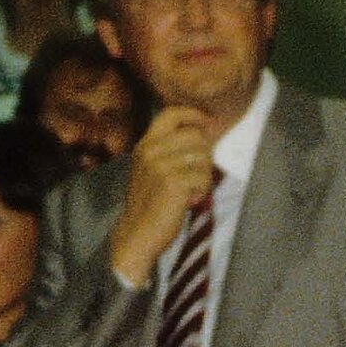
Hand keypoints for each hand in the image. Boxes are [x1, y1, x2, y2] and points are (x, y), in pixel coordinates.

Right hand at [108, 106, 223, 284]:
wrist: (137, 233)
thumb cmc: (149, 203)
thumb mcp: (151, 168)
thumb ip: (169, 149)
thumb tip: (204, 132)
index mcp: (145, 145)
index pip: (171, 113)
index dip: (194, 114)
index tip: (208, 122)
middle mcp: (150, 151)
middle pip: (195, 136)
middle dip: (204, 156)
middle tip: (196, 175)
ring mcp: (161, 166)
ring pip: (203, 158)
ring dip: (203, 177)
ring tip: (190, 191)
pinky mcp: (173, 183)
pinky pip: (204, 179)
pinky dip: (201, 192)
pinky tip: (188, 201)